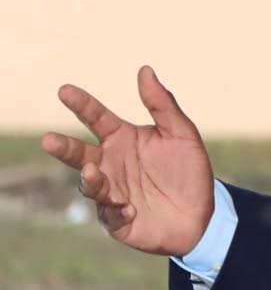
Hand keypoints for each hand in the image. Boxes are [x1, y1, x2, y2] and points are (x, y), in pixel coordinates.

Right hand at [41, 65, 214, 257]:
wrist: (202, 214)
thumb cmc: (189, 171)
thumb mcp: (182, 134)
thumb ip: (163, 104)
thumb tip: (144, 69)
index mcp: (123, 139)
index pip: (97, 118)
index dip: (82, 105)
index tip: (65, 90)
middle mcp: (110, 164)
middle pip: (79, 154)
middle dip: (63, 148)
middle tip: (49, 140)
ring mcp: (111, 192)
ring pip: (90, 185)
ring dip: (90, 179)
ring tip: (91, 171)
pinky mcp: (117, 220)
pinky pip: (110, 215)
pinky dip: (117, 211)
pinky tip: (130, 208)